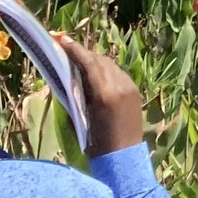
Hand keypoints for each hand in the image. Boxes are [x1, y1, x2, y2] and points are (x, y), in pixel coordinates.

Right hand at [57, 33, 144, 154]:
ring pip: (110, 65)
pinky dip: (105, 70)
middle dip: (83, 53)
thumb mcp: (78, 118)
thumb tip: (66, 77)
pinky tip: (96, 74)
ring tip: (79, 60)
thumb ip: (73, 95)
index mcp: (104, 94)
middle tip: (66, 48)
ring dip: (94, 60)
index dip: (75, 49)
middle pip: (100, 60)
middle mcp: (120, 86)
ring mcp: (131, 87)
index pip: (89, 63)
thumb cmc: (94, 143)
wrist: (123, 158)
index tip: (62, 39)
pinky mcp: (136, 91)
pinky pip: (118, 73)